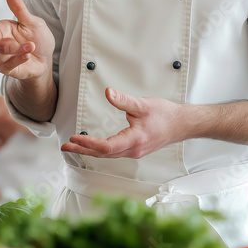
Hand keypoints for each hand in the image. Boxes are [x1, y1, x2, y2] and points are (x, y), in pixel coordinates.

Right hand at [0, 0, 54, 81]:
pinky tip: (27, 56)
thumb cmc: (39, 39)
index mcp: (5, 29)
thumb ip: (19, 9)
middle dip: (5, 44)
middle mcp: (1, 43)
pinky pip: (5, 67)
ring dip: (15, 52)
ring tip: (31, 47)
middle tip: (23, 43)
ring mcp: (3, 57)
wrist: (47, 59)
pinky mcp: (7, 69)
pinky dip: (16, 61)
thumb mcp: (32, 22)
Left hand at [61, 88, 183, 158]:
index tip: (74, 138)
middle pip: (102, 154)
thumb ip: (123, 100)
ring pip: (107, 155)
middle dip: (82, 150)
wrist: (182, 124)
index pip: (106, 147)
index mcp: (134, 140)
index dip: (88, 143)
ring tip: (73, 146)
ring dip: (89, 151)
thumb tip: (108, 93)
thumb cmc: (166, 115)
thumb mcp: (143, 105)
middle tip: (65, 146)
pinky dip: (100, 151)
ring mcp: (134, 152)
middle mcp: (133, 150)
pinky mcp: (135, 150)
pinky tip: (93, 146)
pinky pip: (113, 153)